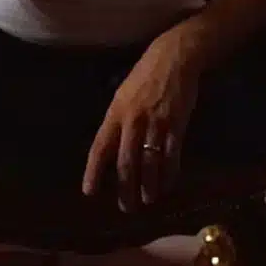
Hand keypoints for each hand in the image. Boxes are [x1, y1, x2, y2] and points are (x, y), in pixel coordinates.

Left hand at [82, 33, 200, 210]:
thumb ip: (117, 120)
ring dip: (149, 185)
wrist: (174, 58)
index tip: (89, 192)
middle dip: (125, 188)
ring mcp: (155, 123)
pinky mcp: (176, 124)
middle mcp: (132, 121)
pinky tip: (168, 183)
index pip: (100, 148)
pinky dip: (169, 173)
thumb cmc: (145, 76)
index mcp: (115, 113)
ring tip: (148, 200)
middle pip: (126, 162)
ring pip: (149, 163)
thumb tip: (110, 146)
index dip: (93, 171)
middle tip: (127, 207)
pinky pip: (171, 155)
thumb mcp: (122, 94)